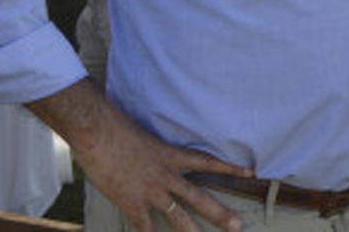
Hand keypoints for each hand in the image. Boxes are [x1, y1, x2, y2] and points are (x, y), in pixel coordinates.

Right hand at [49, 83, 253, 231]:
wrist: (98, 133)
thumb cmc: (117, 126)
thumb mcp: (144, 133)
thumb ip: (153, 147)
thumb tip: (153, 150)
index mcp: (171, 155)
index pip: (208, 162)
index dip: (230, 168)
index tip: (250, 173)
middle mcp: (166, 176)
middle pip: (198, 198)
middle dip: (219, 214)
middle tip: (237, 227)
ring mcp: (150, 191)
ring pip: (177, 216)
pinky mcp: (131, 202)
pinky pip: (144, 226)